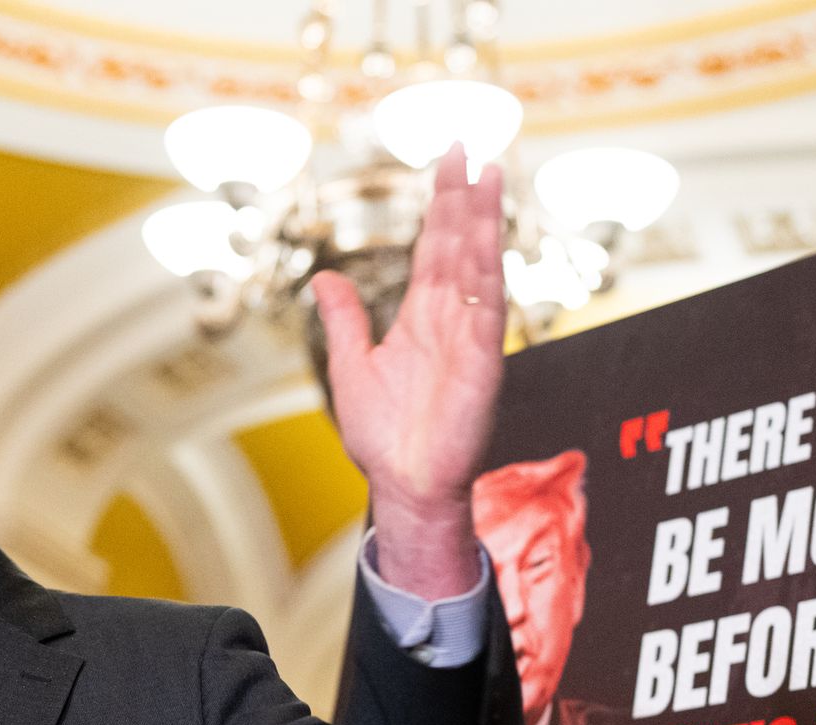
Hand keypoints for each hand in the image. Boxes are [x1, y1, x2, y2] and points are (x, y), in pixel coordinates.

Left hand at [313, 144, 505, 597]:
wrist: (404, 487)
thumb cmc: (384, 440)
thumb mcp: (351, 366)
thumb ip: (344, 320)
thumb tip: (326, 279)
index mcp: (421, 319)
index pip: (435, 249)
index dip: (441, 205)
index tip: (448, 163)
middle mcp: (449, 321)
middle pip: (458, 245)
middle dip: (462, 196)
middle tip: (465, 146)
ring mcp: (468, 340)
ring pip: (476, 268)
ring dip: (482, 222)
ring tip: (486, 175)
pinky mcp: (482, 364)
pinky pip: (487, 311)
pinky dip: (488, 274)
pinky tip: (489, 239)